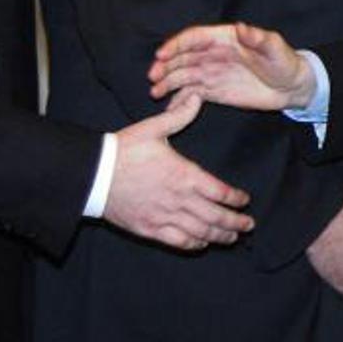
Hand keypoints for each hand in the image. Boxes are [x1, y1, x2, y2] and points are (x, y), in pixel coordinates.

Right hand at [104, 95, 254, 249]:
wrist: (93, 174)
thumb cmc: (123, 149)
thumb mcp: (152, 128)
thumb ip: (179, 115)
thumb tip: (197, 97)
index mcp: (183, 174)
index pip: (220, 192)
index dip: (236, 199)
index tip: (244, 200)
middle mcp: (178, 199)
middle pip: (216, 217)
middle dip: (236, 223)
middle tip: (248, 225)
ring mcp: (164, 216)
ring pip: (201, 232)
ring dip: (220, 236)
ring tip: (232, 237)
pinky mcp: (150, 229)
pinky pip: (179, 241)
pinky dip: (194, 244)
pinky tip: (202, 243)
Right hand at [149, 22, 313, 110]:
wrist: (292, 87)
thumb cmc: (285, 62)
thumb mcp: (275, 48)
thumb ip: (258, 38)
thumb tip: (242, 27)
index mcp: (225, 38)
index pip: (195, 38)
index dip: (177, 44)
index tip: (162, 54)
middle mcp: (214, 54)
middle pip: (184, 57)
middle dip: (166, 65)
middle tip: (153, 76)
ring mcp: (213, 72)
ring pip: (184, 75)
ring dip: (168, 81)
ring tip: (155, 91)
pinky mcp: (215, 90)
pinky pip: (192, 93)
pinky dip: (178, 98)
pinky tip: (168, 106)